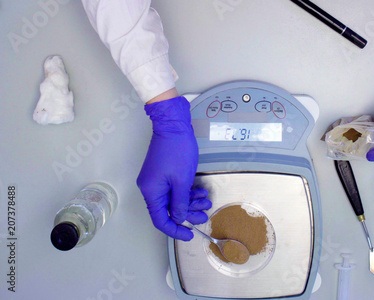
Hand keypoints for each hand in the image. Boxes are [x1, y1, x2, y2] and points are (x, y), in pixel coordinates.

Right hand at [137, 96, 204, 240]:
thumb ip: (180, 203)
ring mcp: (157, 181)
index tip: (190, 235)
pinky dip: (187, 192)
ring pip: (174, 200)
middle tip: (204, 215)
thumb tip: (179, 218)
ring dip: (190, 202)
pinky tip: (200, 192)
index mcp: (151, 192)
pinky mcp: (164, 174)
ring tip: (206, 201)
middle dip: (188, 214)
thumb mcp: (182, 181)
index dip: (175, 230)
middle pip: (168, 210)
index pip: (160, 220)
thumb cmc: (176, 150)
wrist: (173, 126)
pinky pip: (175, 189)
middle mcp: (151, 188)